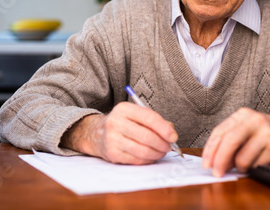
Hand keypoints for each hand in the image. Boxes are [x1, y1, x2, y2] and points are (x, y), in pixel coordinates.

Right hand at [60, 102, 177, 164]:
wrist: (96, 133)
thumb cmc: (122, 123)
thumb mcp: (135, 115)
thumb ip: (154, 120)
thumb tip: (171, 131)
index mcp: (124, 109)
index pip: (149, 118)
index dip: (164, 128)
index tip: (173, 136)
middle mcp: (116, 122)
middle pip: (147, 136)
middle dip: (162, 143)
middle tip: (169, 147)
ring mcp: (112, 139)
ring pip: (142, 150)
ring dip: (157, 153)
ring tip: (162, 152)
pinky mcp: (112, 154)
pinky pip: (136, 160)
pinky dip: (148, 159)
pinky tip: (151, 156)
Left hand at [201, 108, 269, 176]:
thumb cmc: (267, 131)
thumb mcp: (248, 128)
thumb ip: (231, 139)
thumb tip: (216, 160)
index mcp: (242, 114)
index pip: (220, 131)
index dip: (210, 149)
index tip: (206, 163)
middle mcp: (254, 120)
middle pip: (229, 142)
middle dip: (220, 160)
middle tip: (217, 172)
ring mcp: (266, 132)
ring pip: (243, 157)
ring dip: (239, 167)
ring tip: (242, 167)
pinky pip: (258, 164)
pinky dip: (253, 168)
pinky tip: (256, 164)